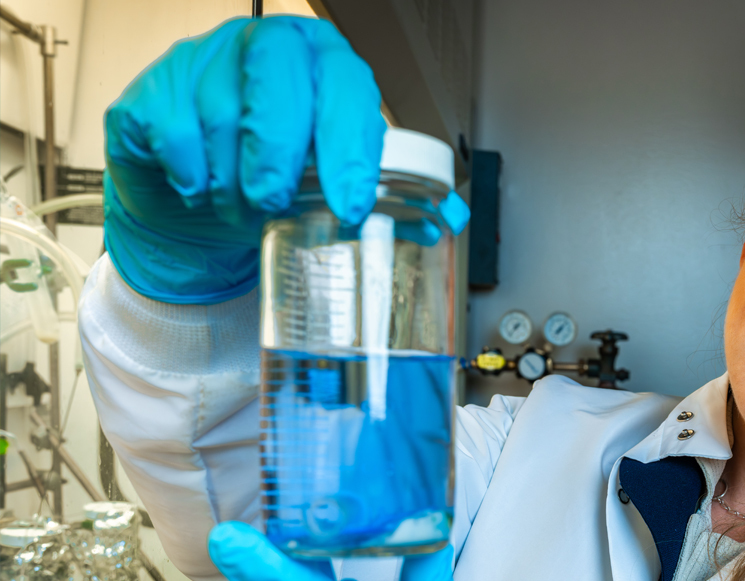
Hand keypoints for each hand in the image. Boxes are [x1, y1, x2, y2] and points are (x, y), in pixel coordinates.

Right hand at [103, 17, 384, 303]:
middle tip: (275, 203)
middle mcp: (265, 47)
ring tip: (242, 210)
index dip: (348, 146)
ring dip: (232, 181)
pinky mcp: (151, 92)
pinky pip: (169, 130)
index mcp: (322, 61)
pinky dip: (190, 174)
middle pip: (276, 77)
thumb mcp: (332, 189)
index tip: (349, 203)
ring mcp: (202, 60)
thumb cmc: (273, 183)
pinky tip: (200, 191)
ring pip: (219, 111)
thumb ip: (387, 198)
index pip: (345, 85)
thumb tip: (441, 218)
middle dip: (279, 152)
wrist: (196, 205)